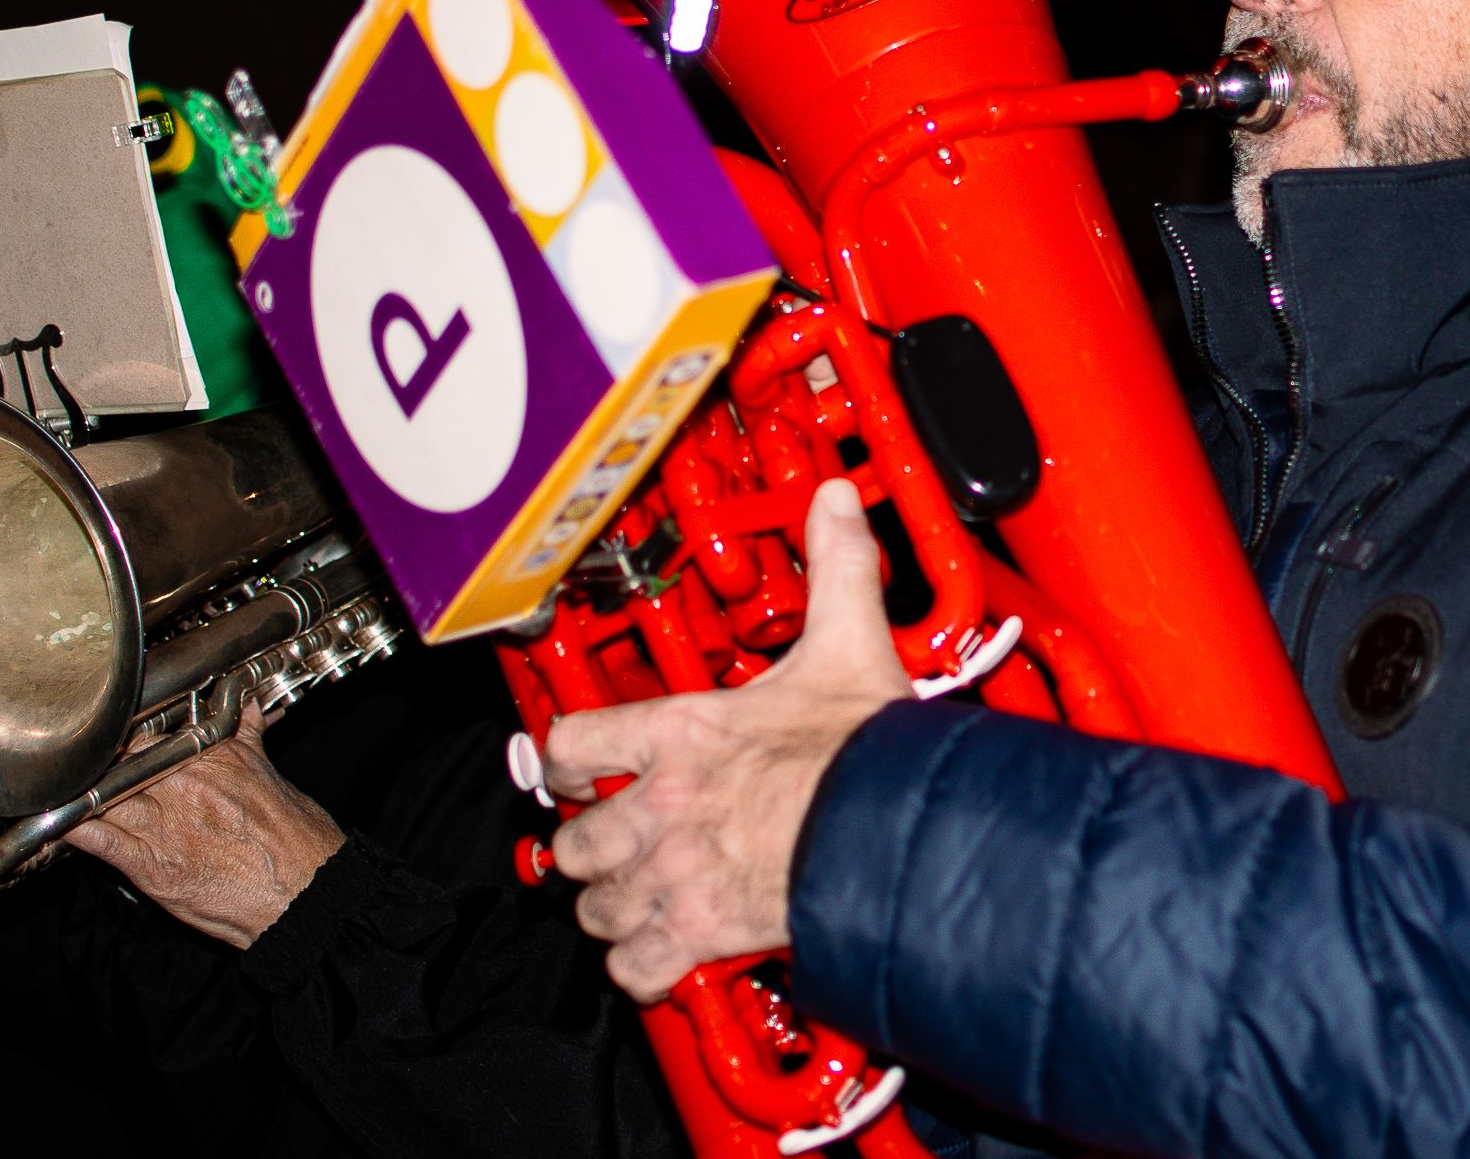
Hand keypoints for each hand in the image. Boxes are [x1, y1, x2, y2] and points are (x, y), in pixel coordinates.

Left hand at [66, 701, 345, 945]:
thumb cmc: (298, 838)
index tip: (119, 738)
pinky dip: (69, 828)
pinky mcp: (151, 866)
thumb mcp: (273, 775)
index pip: (157, 732)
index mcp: (217, 756)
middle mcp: (186, 784)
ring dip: (79, 791)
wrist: (307, 893)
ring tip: (60, 788)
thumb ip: (248, 742)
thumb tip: (249, 712)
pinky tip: (50, 822)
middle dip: (102, 761)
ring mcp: (165, 824)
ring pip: (103, 793)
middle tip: (86, 762)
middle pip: (122, 759)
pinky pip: (97, 839)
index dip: (131, 736)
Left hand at [546, 477, 910, 999]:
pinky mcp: (700, 933)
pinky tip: (663, 955)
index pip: (575, 739)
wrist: (899, 831)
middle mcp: (661, 805)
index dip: (570, 755)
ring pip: (596, 906)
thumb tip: (834, 501)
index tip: (580, 764)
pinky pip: (635, 967)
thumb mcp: (849, 642)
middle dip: (589, 846)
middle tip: (614, 844)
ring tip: (638, 900)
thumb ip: (836, 564)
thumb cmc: (870, 750)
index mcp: (684, 731)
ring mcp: (674, 873)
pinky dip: (643, 967)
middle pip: (573, 839)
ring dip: (612, 906)